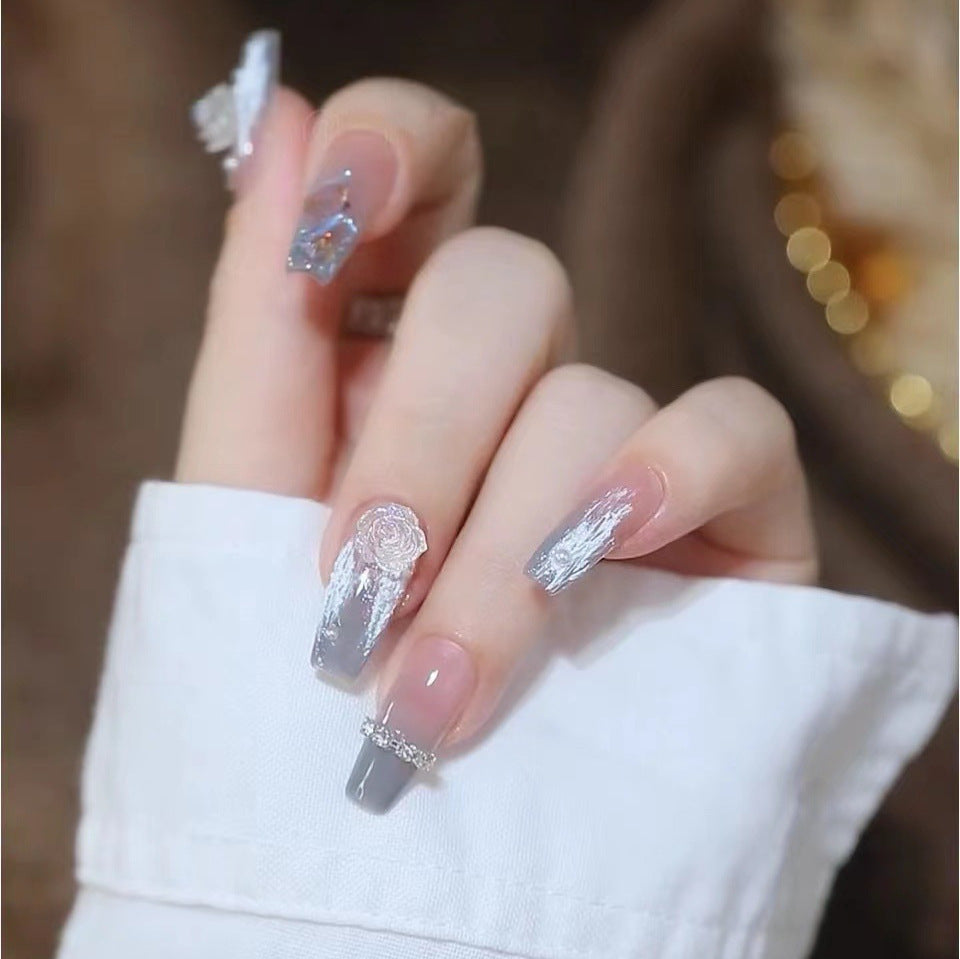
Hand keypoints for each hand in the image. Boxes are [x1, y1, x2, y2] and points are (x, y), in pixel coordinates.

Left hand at [178, 75, 816, 811]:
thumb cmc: (310, 665)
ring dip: (500, 545)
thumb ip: (264, 315)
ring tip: (434, 688)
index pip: (423, 170)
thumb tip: (272, 117)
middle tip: (361, 583)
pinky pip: (733, 425)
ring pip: (589, 393)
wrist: (404, 838)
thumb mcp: (251, 491)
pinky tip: (608, 547)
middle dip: (422, 435)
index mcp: (394, 347)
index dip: (394, 148)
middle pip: (502, 285)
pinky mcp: (724, 504)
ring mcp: (621, 434)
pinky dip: (669, 471)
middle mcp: (513, 377)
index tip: (339, 205)